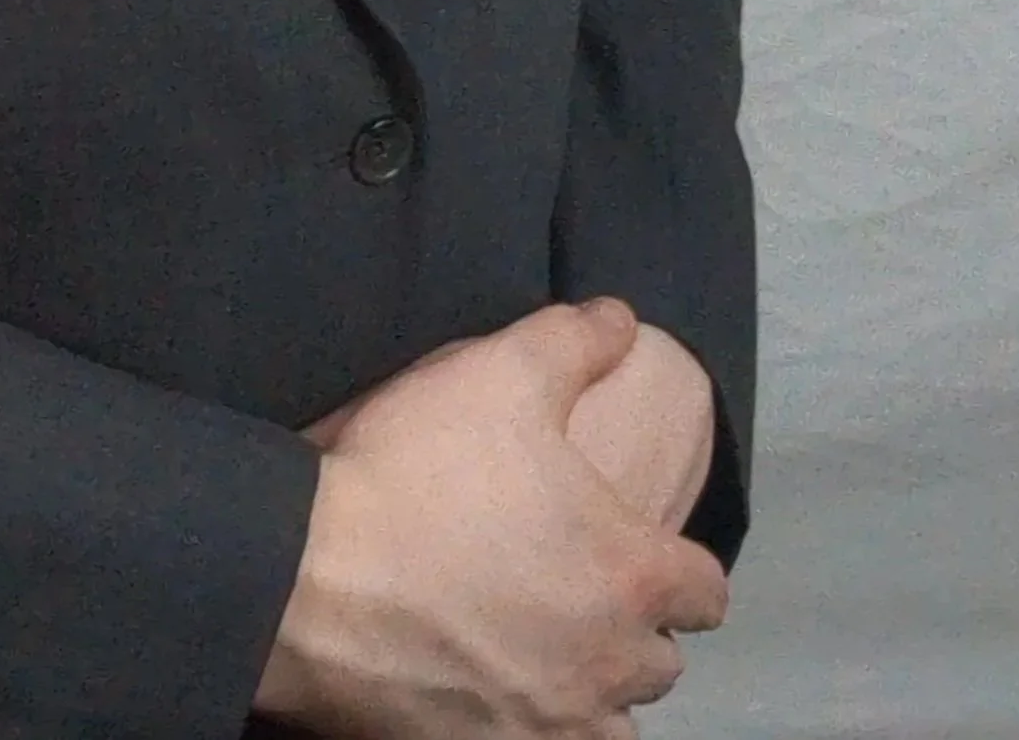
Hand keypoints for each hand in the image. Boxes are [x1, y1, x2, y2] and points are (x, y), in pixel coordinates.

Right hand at [252, 299, 728, 737]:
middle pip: (660, 665)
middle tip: (574, 589)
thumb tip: (623, 319)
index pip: (705, 592)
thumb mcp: (499, 371)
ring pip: (612, 728)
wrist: (314, 577)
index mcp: (630, 574)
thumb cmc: (418, 472)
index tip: (636, 547)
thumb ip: (573, 341)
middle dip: (631, 629)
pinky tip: (499, 697)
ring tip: (543, 655)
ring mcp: (551, 724)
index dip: (677, 566)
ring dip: (592, 692)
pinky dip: (536, 729)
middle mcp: (610, 664)